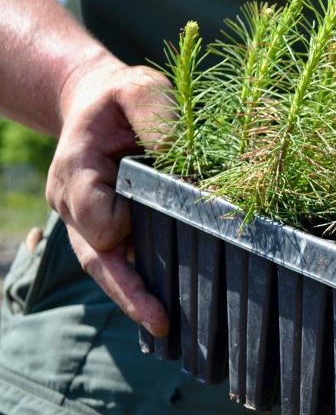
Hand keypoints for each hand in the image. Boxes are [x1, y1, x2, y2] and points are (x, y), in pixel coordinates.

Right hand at [46, 60, 172, 335]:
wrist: (101, 106)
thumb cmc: (121, 99)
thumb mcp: (139, 88)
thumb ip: (155, 111)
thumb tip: (180, 150)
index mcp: (77, 169)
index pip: (94, 211)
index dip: (121, 219)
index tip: (156, 215)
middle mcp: (75, 204)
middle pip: (96, 255)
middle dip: (127, 289)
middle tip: (161, 320)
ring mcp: (88, 224)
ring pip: (107, 268)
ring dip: (135, 298)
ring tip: (167, 326)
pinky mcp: (109, 232)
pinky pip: (121, 264)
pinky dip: (140, 287)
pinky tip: (167, 311)